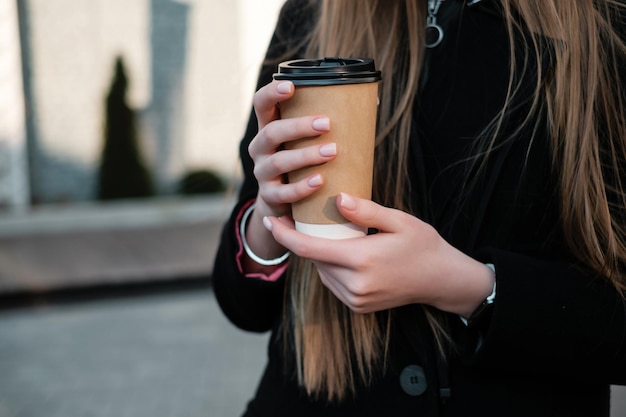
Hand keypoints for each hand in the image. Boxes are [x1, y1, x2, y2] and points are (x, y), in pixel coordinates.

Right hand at [243, 81, 337, 268]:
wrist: (285, 205)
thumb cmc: (303, 164)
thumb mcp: (308, 143)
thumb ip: (330, 124)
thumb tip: (374, 101)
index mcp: (269, 128)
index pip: (261, 104)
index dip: (271, 93)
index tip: (291, 85)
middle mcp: (260, 149)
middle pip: (271, 132)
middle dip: (299, 127)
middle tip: (328, 124)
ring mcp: (262, 173)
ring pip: (279, 161)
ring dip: (306, 155)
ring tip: (332, 151)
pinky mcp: (270, 197)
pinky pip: (283, 193)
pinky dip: (302, 187)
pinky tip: (320, 181)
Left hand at [263, 193, 494, 315]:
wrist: (442, 280)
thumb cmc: (423, 245)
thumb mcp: (399, 221)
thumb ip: (366, 211)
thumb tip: (339, 198)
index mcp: (361, 260)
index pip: (309, 248)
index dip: (285, 235)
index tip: (272, 221)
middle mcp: (354, 284)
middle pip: (314, 260)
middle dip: (304, 239)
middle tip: (302, 218)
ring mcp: (356, 299)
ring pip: (321, 272)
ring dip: (318, 254)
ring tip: (325, 234)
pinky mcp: (358, 306)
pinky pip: (332, 284)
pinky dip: (330, 268)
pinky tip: (340, 254)